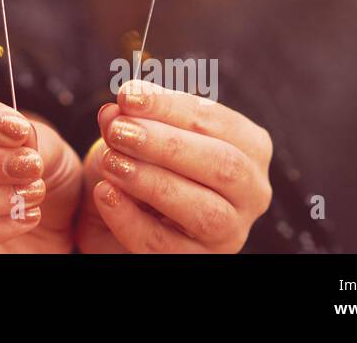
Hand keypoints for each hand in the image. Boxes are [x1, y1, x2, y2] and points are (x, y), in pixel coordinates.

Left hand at [78, 80, 271, 252]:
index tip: (128, 95)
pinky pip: (168, 247)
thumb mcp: (129, 134)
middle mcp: (251, 192)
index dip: (171, 106)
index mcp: (247, 147)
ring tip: (111, 162)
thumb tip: (115, 110)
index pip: (218, 121)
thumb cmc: (138, 164)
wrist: (114, 217)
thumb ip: (125, 120)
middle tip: (119, 131)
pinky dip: (132, 220)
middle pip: (222, 165)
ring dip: (153, 182)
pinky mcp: (200, 261)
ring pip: (204, 211)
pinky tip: (105, 194)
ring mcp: (230, 233)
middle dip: (167, 144)